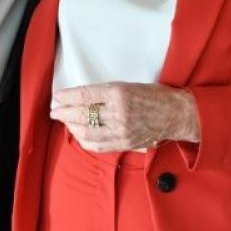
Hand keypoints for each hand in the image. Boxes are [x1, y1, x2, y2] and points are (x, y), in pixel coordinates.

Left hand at [50, 82, 197, 152]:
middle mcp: (119, 112)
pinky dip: (84, 140)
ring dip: (71, 127)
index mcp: (119, 92)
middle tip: (55, 109)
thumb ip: (104, 93)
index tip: (57, 96)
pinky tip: (77, 133)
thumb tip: (79, 98)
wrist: (175, 114)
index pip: (85, 95)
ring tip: (64, 120)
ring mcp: (122, 131)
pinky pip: (98, 145)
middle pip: (82, 114)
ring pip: (87, 132)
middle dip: (64, 112)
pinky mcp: (125, 143)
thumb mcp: (127, 85)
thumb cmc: (153, 96)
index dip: (67, 97)